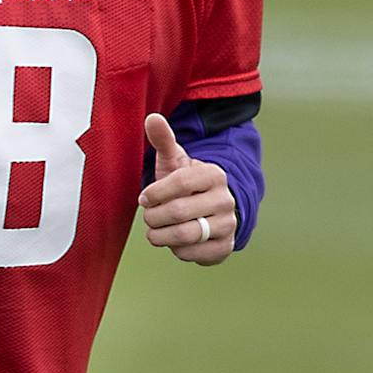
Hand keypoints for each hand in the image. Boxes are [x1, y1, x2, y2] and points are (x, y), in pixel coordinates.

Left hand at [140, 113, 234, 265]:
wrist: (208, 210)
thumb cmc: (184, 183)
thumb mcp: (173, 161)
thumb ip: (162, 140)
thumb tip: (151, 118)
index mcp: (213, 175)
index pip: (180, 182)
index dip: (155, 192)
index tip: (144, 197)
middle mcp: (226, 199)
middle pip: (179, 212)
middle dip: (154, 216)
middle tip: (148, 215)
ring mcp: (229, 224)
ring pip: (185, 235)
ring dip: (160, 235)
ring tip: (155, 230)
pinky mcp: (225, 247)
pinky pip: (193, 254)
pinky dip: (176, 250)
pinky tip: (174, 241)